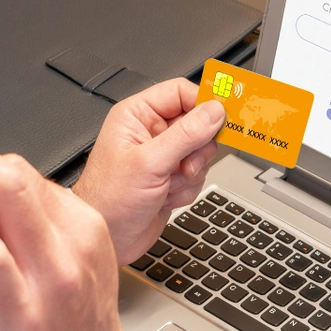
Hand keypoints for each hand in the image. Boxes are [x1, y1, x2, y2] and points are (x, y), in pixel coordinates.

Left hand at [74, 79, 224, 264]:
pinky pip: (197, 175)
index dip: (203, 104)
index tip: (223, 118)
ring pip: (200, 152)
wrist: (107, 238)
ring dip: (189, 173)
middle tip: (184, 164)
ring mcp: (162, 156)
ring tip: (167, 184)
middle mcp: (150, 132)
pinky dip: (186, 189)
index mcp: (138, 115)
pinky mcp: (171, 177)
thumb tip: (214, 112)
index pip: (181, 92)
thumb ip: (185, 135)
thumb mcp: (150, 163)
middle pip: (197, 124)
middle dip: (196, 150)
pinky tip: (165, 196)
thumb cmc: (107, 199)